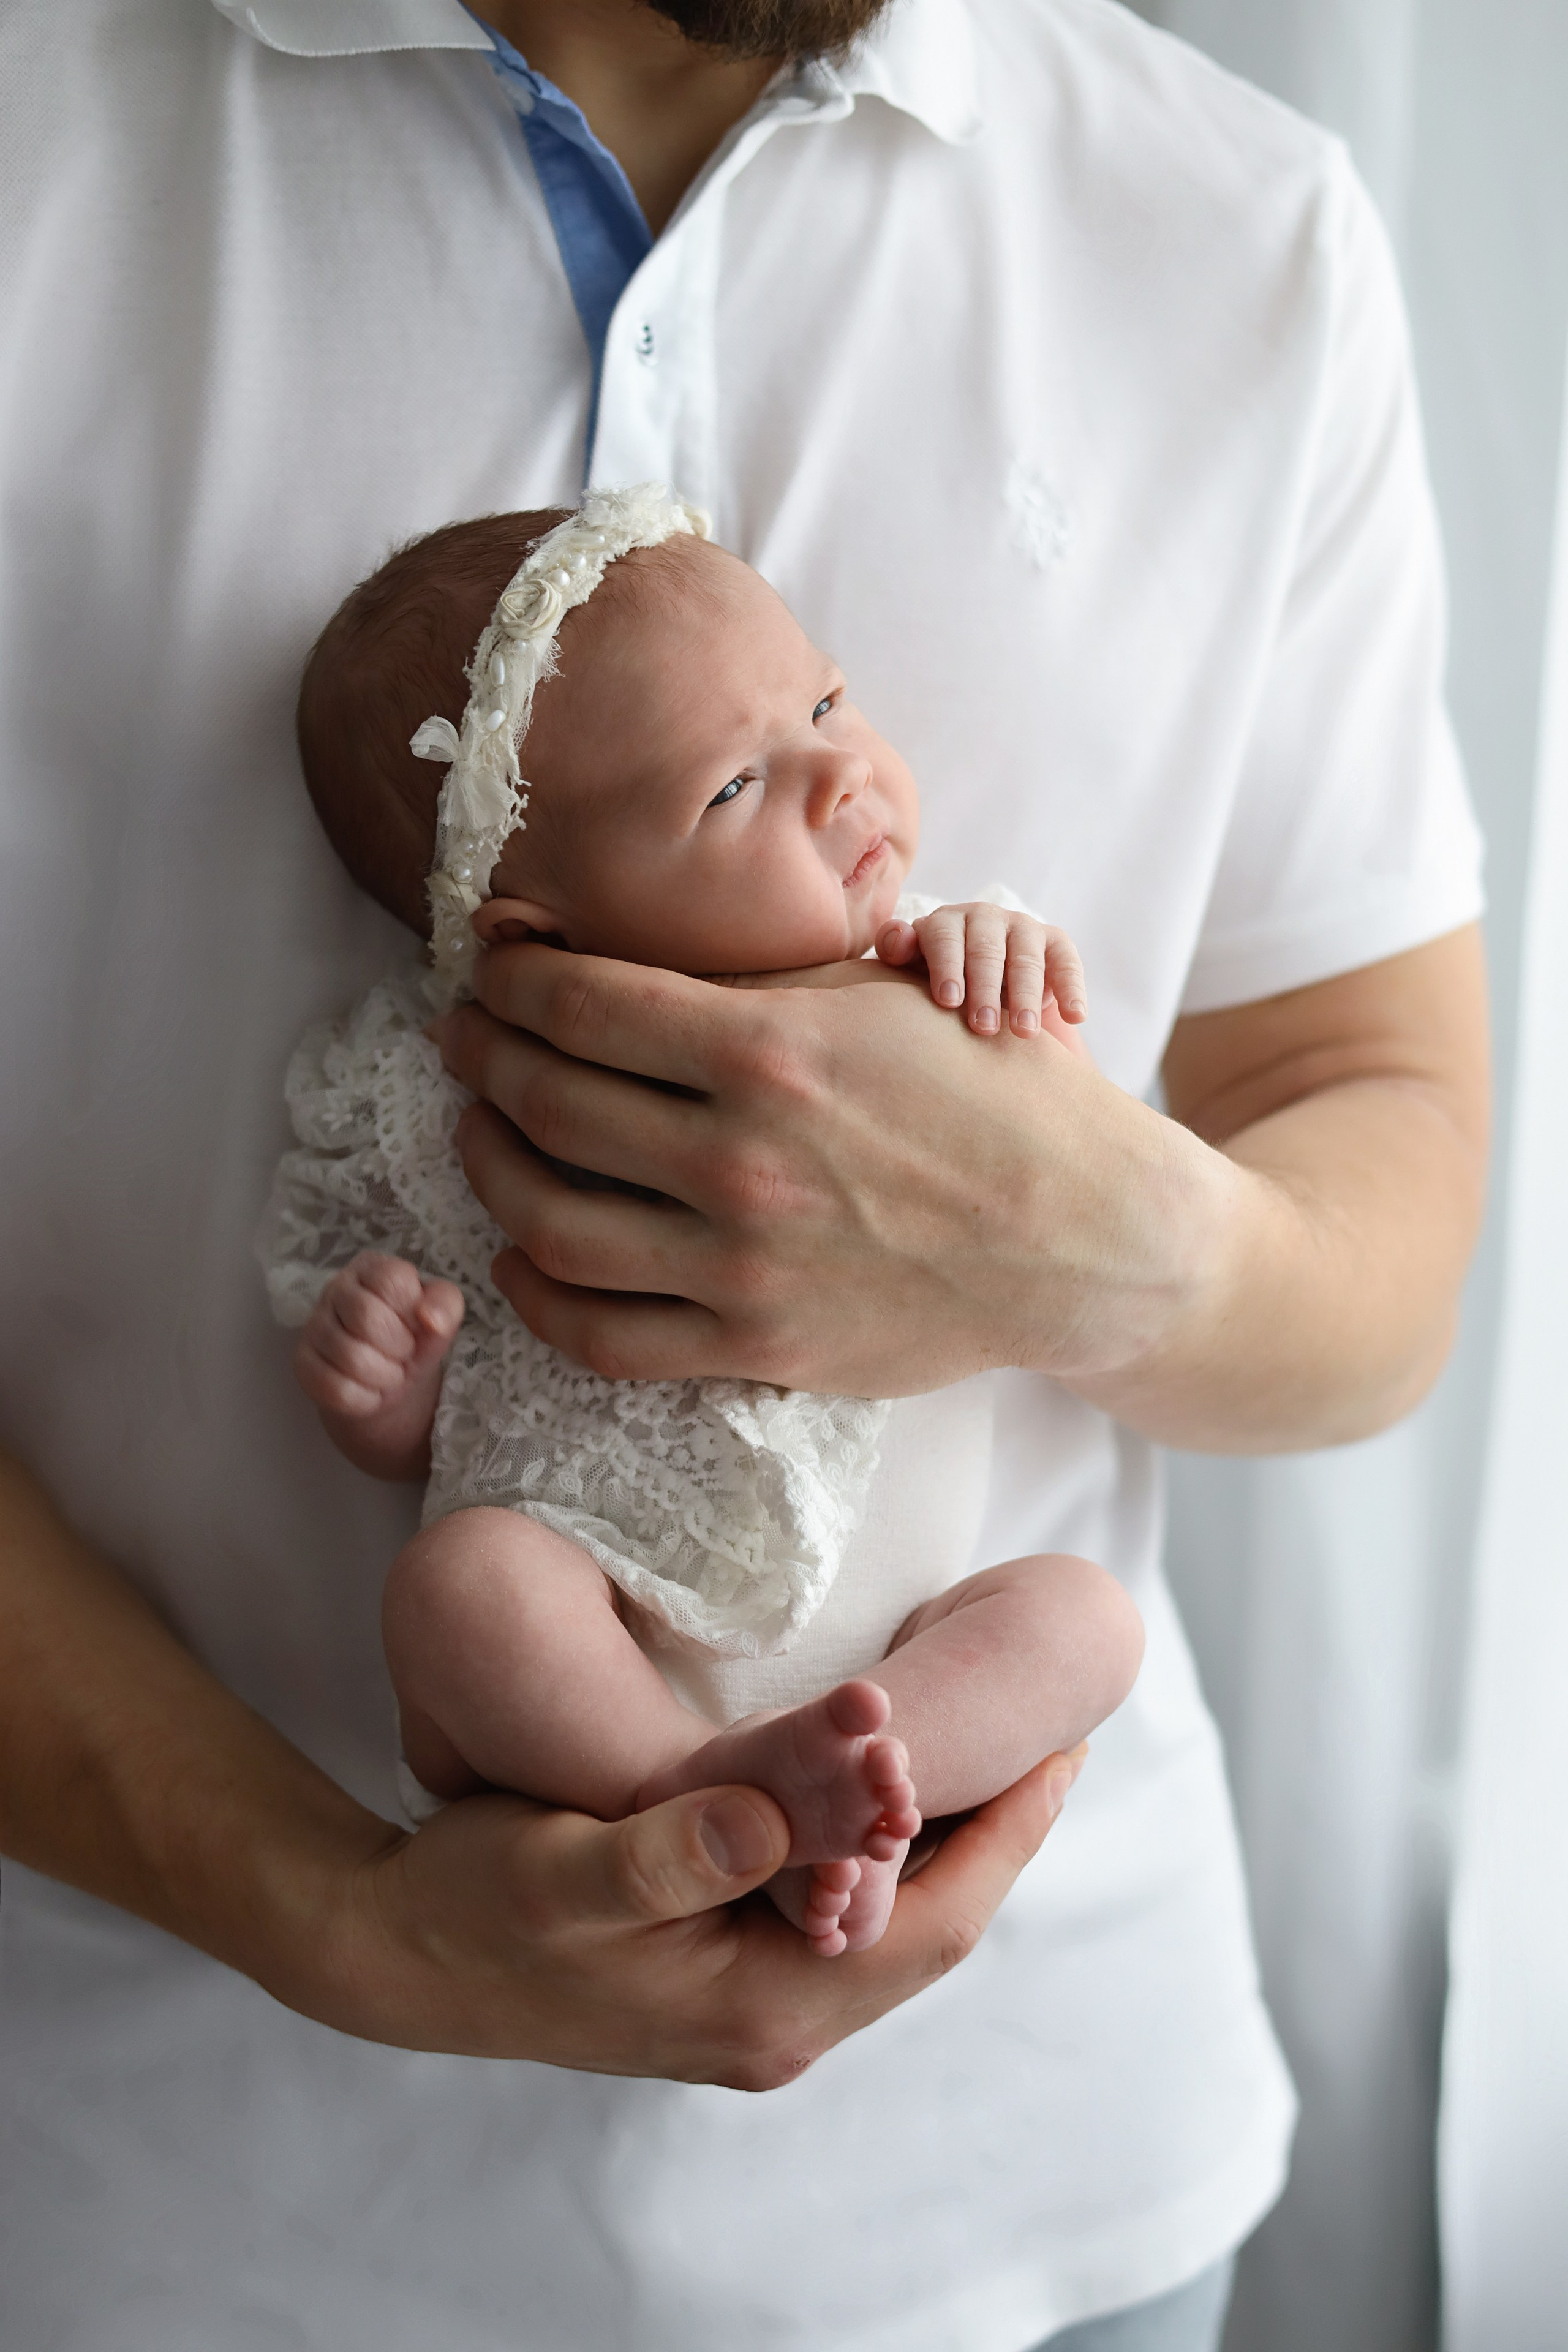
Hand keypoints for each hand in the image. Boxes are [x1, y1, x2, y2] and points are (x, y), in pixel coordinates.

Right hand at [0, 1450, 1086, 2083]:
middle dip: (994, 1834)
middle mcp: (771, 2024)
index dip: (1004, 1836)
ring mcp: (747, 2005)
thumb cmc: (478, 1908)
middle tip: (1051, 1734)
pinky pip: (839, 1913)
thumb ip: (670, 1853)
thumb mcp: (563, 1871)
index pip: (928, 1923)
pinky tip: (887, 1795)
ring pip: (887, 1920)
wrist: (395, 1956)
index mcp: (757, 2006)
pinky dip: (880, 1851)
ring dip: (940, 1842)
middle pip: (925, 1926)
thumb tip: (772, 1822)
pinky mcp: (721, 1975)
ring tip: (993, 1752)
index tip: (1065, 1749)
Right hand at [295, 1252, 464, 1478]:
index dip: (413, 1311)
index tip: (415, 1324)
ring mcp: (314, 1325)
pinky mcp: (302, 1362)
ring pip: (351, 1357)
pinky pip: (336, 1388)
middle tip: (403, 1353)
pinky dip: (365, 1399)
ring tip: (390, 1372)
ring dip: (385, 1376)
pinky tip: (370, 1390)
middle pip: (367, 1316)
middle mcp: (336, 1288)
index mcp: (372, 1267)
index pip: (393, 1279)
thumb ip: (446, 1307)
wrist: (387, 1381)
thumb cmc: (413, 1338)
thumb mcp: (439, 1319)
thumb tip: (432, 1318)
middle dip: (399, 1346)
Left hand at [432, 941, 1226, 1400]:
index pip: (582, 1005)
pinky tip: (523, 1255)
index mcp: (771, 1053)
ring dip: (489, 1168)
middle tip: (468, 1036)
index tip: (493, 968)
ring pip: (548, 1223)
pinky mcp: (757, 1348)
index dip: (513, 979)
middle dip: (482, 1056)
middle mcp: (742, 1162)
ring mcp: (744, 1267)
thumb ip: (753, 985)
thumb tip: (624, 967)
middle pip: (545, 1101)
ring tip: (481, 1133)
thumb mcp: (884, 997)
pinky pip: (601, 1334)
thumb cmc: (992, 1094)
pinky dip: (537, 1293)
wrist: (1085, 1237)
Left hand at [875, 902, 1086, 1040]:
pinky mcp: (1055, 943)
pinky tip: (1076, 1016)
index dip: (946, 967)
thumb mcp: (913, 969)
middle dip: (986, 988)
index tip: (948, 1001)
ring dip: (1026, 995)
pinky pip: (1066, 962)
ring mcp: (1022, 928)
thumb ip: (899, 953)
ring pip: (1026, 957)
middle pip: (986, 949)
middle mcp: (985, 918)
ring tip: (1024, 1032)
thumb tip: (899, 937)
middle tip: (984, 1027)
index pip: (944, 936)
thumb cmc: (939, 980)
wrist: (983, 985)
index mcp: (946, 923)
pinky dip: (1071, 988)